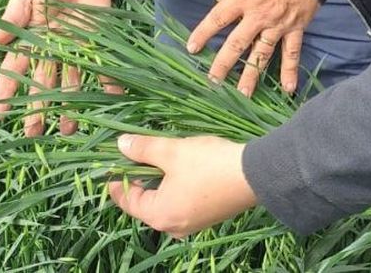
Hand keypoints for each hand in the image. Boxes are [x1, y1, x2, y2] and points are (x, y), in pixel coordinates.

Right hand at [0, 0, 122, 135]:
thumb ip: (10, 20)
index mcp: (30, 41)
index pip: (14, 71)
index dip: (5, 93)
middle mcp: (51, 51)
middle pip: (42, 85)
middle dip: (38, 110)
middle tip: (34, 134)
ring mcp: (75, 50)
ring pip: (71, 84)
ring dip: (70, 106)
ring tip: (70, 130)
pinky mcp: (97, 44)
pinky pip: (103, 68)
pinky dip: (108, 84)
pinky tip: (112, 100)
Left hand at [109, 134, 255, 236]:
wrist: (255, 174)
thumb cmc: (209, 164)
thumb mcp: (172, 150)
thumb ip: (143, 148)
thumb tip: (121, 144)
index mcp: (159, 215)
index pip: (126, 200)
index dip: (116, 178)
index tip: (114, 159)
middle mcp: (173, 226)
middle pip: (145, 203)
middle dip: (140, 177)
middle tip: (138, 153)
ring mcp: (192, 224)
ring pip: (165, 202)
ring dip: (159, 181)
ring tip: (161, 156)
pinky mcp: (207, 216)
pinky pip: (182, 203)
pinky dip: (176, 187)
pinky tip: (182, 167)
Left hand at [186, 0, 319, 96]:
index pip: (217, 19)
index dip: (203, 33)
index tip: (192, 48)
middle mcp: (259, 15)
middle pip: (237, 44)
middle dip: (223, 64)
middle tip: (212, 81)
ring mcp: (278, 24)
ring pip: (262, 54)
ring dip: (252, 75)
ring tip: (243, 94)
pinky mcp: (296, 27)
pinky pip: (293, 52)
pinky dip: (290, 70)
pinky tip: (287, 89)